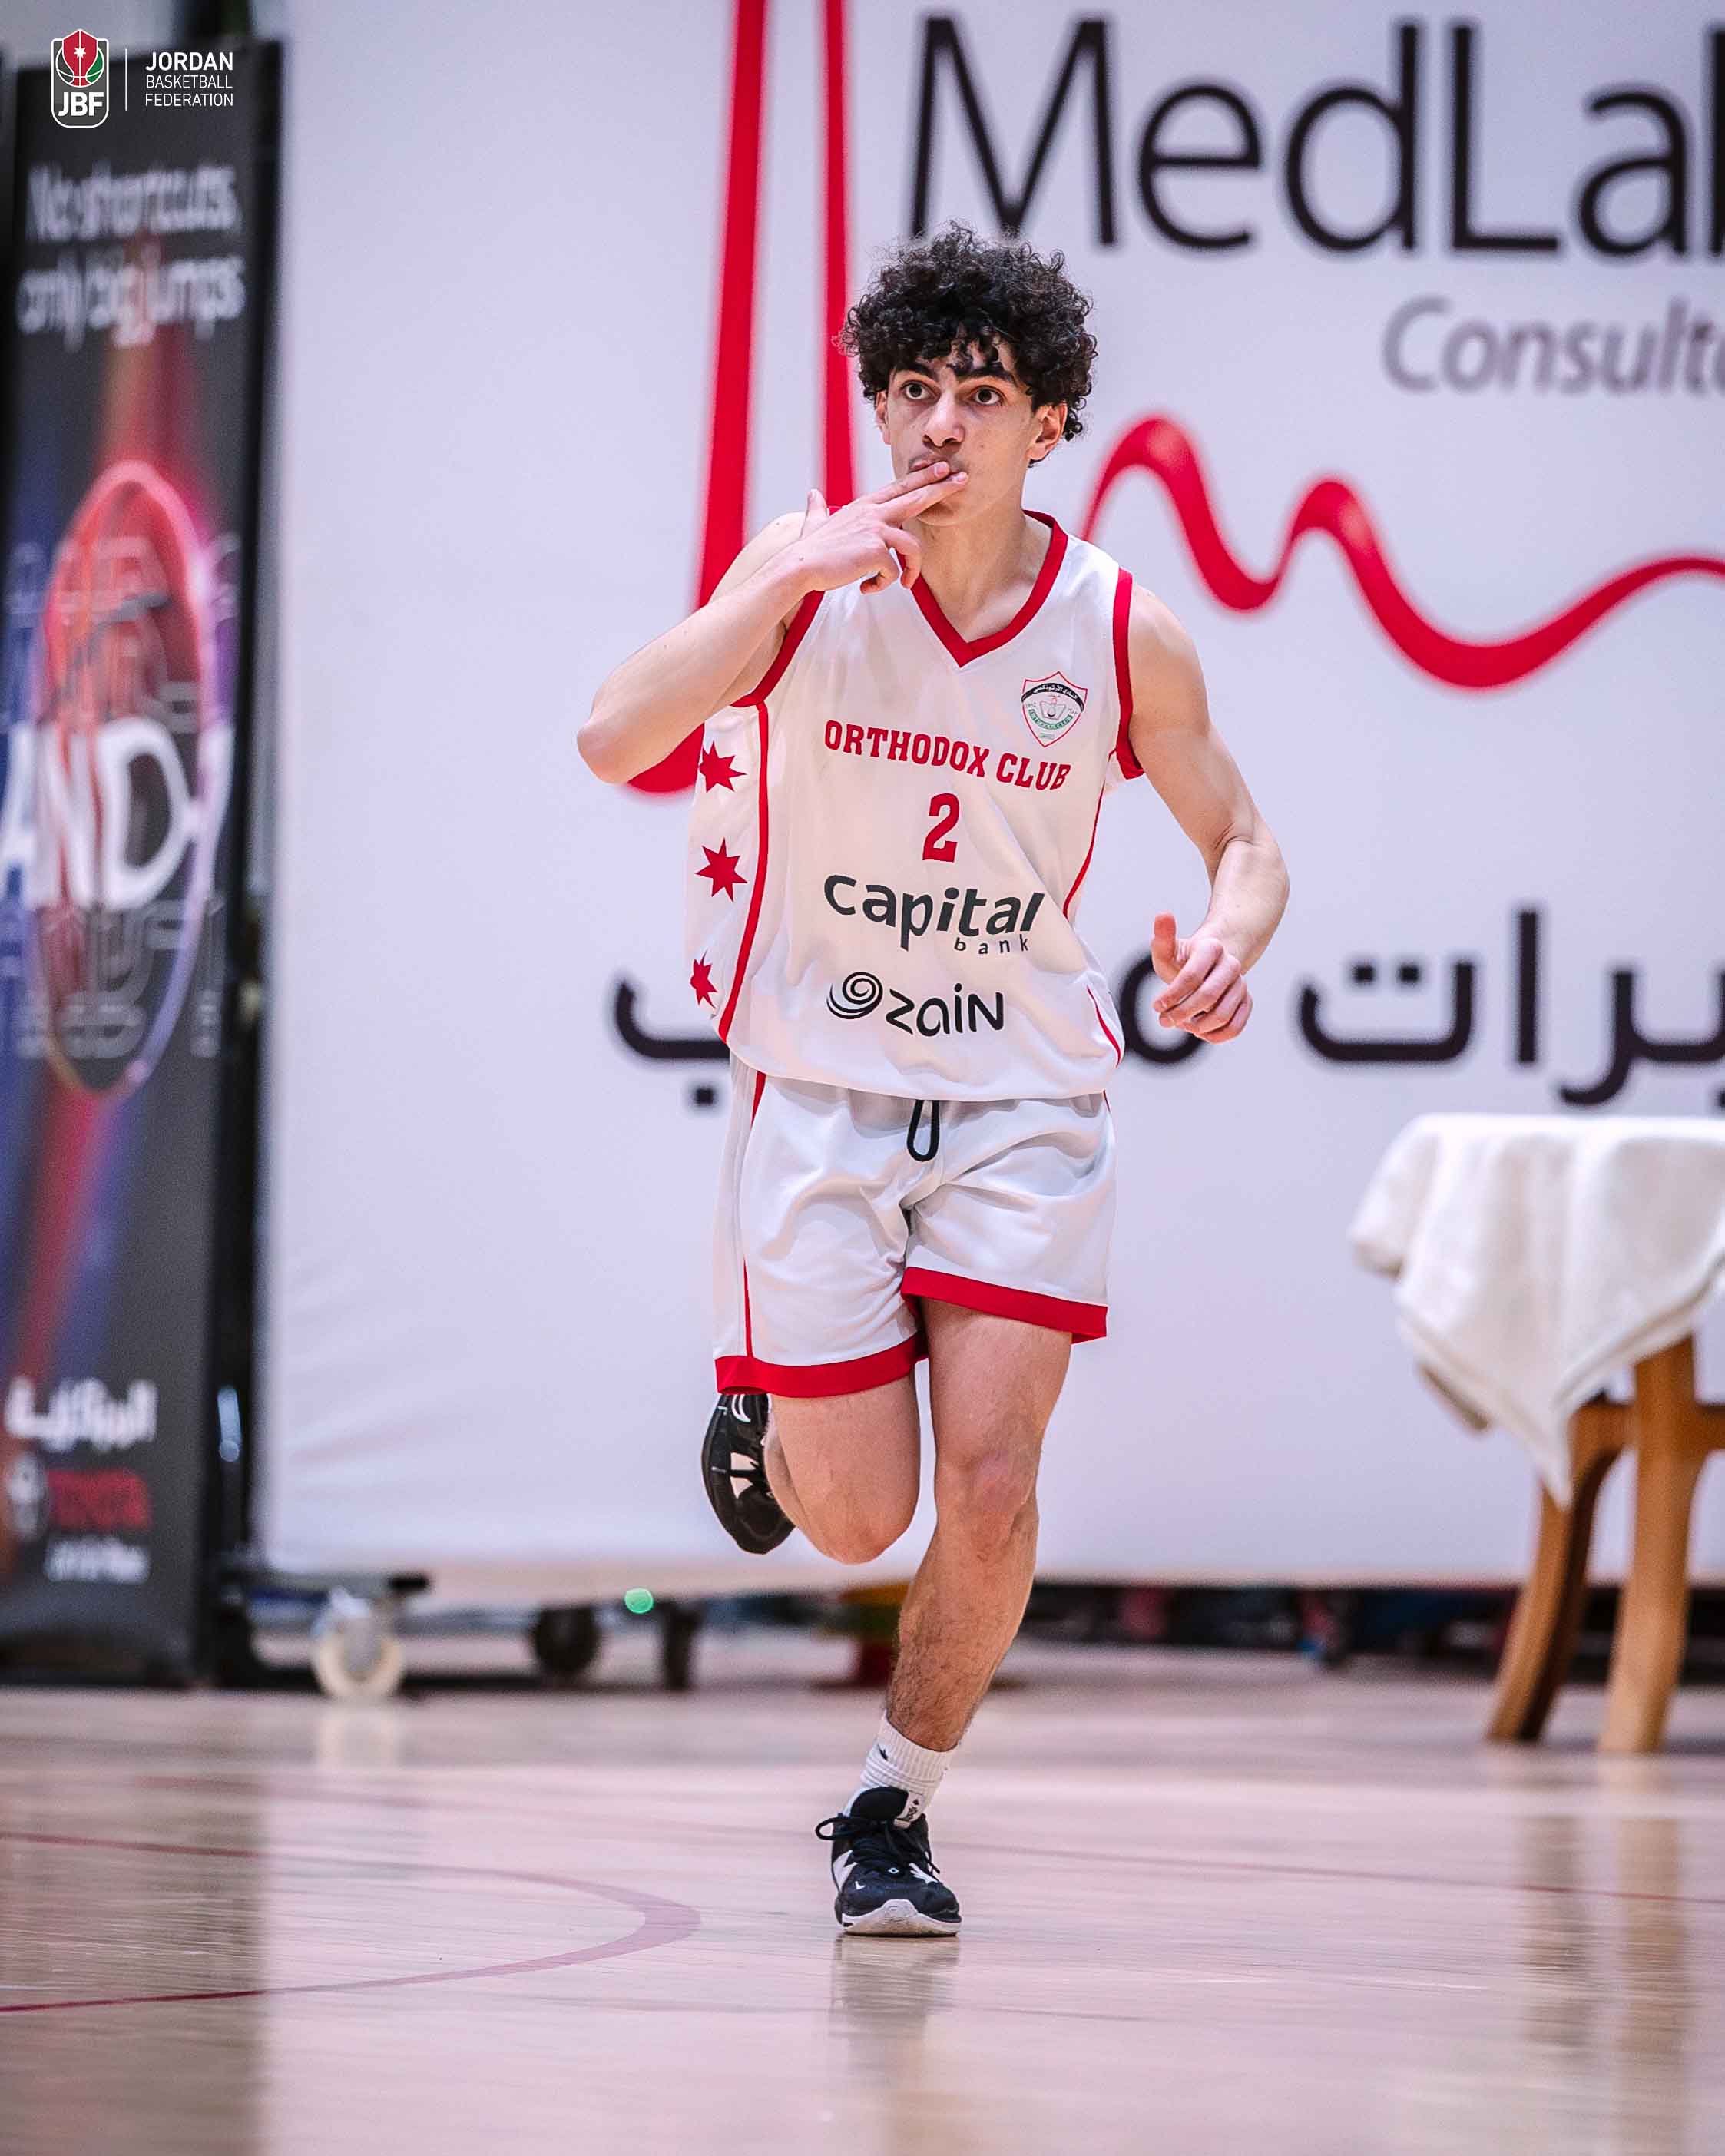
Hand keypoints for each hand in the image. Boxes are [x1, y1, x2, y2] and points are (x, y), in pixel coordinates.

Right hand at [789, 464, 967, 597]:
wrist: (800, 566)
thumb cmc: (809, 549)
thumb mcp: (815, 522)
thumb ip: (818, 508)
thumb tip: (812, 494)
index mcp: (864, 506)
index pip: (899, 487)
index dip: (921, 478)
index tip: (941, 469)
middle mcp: (873, 513)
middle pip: (915, 497)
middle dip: (941, 487)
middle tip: (963, 478)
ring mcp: (876, 530)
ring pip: (912, 546)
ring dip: (912, 570)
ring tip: (904, 584)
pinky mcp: (876, 551)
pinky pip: (894, 572)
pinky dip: (883, 585)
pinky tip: (867, 588)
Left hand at [1149, 912, 1251, 1040]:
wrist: (1209, 966)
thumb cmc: (1184, 961)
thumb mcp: (1169, 950)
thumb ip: (1163, 937)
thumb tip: (1163, 915)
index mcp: (1212, 947)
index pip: (1192, 975)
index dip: (1172, 994)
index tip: (1156, 1006)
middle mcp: (1232, 965)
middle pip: (1208, 995)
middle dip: (1182, 1012)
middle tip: (1164, 1020)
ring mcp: (1242, 984)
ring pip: (1222, 1014)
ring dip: (1198, 1026)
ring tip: (1182, 1024)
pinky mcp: (1246, 1001)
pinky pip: (1236, 1026)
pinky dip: (1216, 1036)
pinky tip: (1199, 1032)